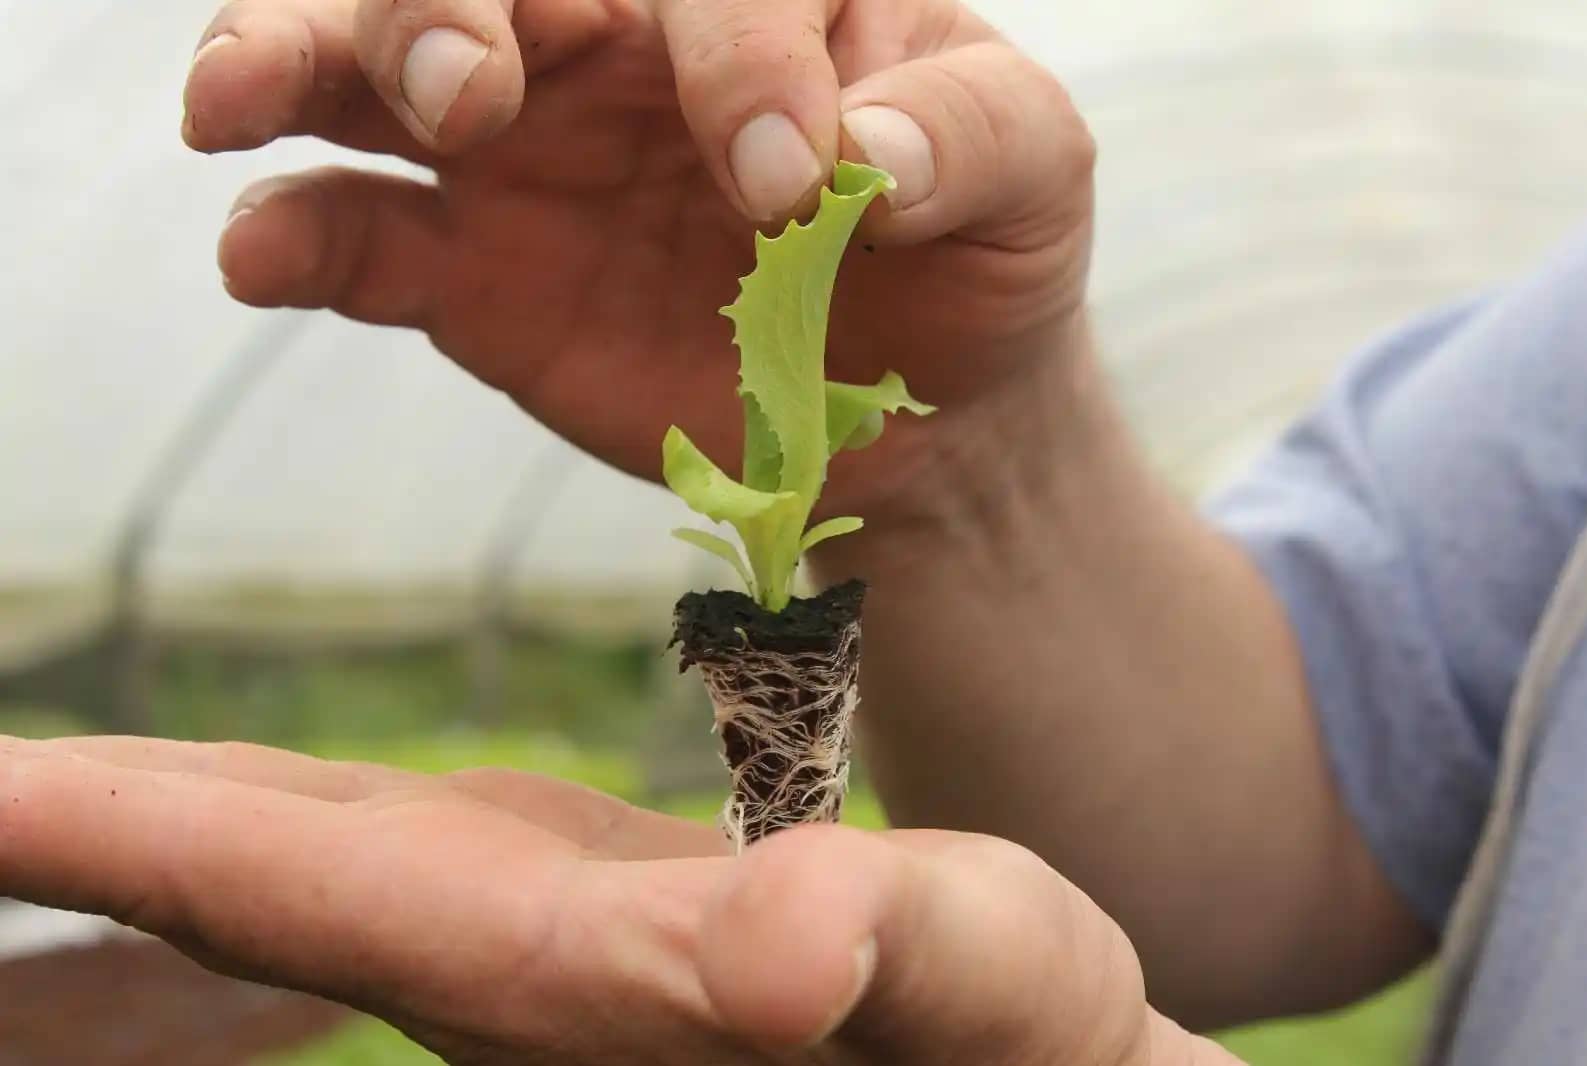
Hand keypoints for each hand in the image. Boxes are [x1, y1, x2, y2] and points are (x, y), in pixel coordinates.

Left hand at [0, 736, 1234, 1064]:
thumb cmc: (1029, 1046)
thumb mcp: (992, 978)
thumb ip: (892, 947)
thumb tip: (779, 954)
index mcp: (585, 984)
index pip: (325, 902)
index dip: (144, 841)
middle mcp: (518, 978)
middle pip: (267, 890)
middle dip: (100, 830)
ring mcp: (535, 953)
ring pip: (309, 876)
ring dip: (166, 827)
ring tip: (36, 785)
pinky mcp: (574, 924)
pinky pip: (384, 872)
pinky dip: (281, 839)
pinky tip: (245, 820)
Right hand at [184, 0, 1093, 516]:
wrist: (921, 405)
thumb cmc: (977, 253)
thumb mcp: (1031, 173)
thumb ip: (969, 133)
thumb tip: (859, 157)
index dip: (726, 51)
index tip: (777, 181)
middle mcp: (620, 45)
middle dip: (436, 2)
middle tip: (467, 93)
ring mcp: (530, 155)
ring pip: (370, 64)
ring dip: (295, 59)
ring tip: (235, 101)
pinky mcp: (477, 275)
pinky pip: (357, 236)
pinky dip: (293, 235)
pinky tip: (256, 255)